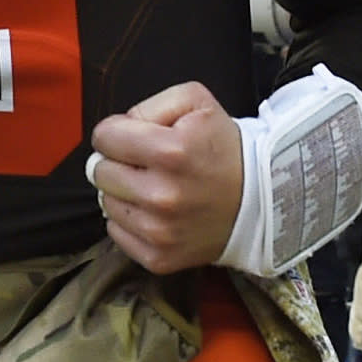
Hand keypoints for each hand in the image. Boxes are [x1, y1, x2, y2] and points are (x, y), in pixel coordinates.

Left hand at [84, 82, 242, 275]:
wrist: (262, 200)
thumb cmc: (225, 149)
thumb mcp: (197, 103)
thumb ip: (150, 105)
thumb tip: (116, 130)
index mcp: (171, 151)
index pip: (104, 137)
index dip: (117, 133)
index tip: (135, 138)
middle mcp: (162, 195)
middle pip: (100, 171)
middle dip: (119, 162)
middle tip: (148, 165)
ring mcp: (159, 231)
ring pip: (107, 203)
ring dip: (124, 193)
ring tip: (156, 188)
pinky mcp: (158, 257)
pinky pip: (116, 233)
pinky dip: (131, 221)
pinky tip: (158, 213)